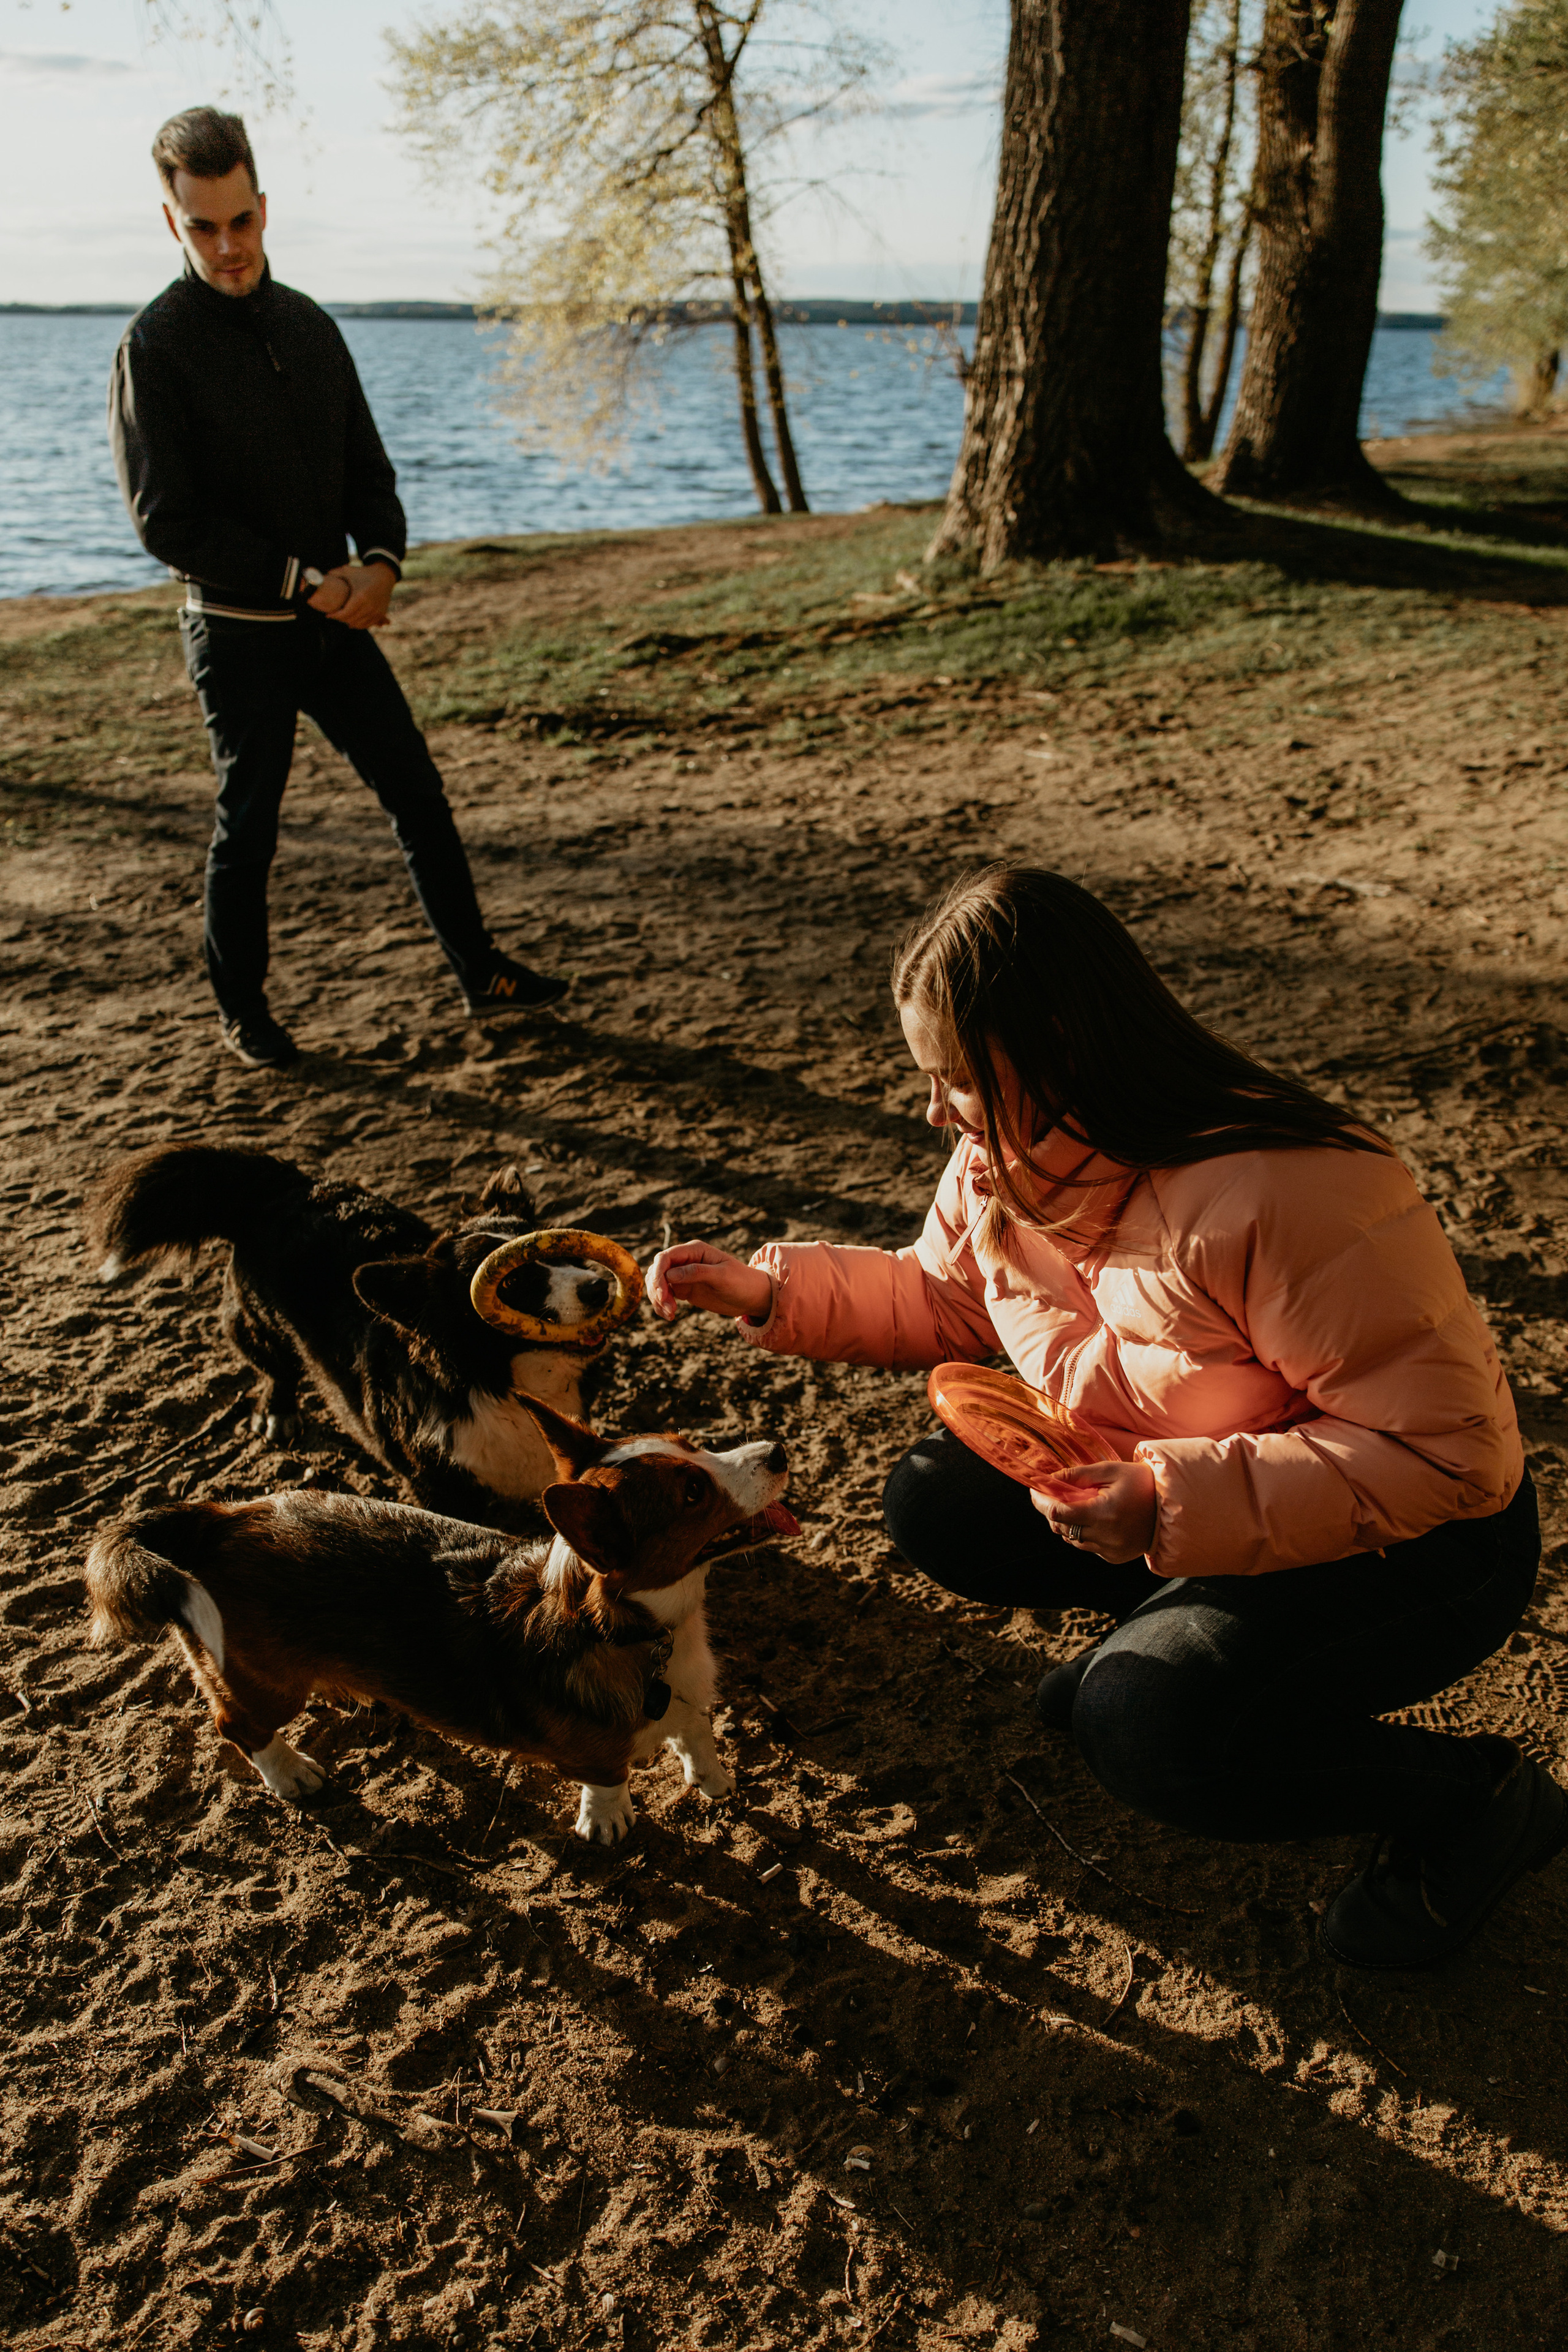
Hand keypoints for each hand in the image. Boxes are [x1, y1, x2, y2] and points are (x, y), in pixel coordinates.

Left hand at [313, 562, 395, 628]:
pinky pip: (367, 625)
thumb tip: (319, 577)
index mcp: (360, 597)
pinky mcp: (380, 614)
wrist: (384, 576)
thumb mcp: (348, 571)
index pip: (345, 614)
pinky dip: (358, 625)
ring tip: (342, 618)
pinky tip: (352, 621)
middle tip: (334, 616)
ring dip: (349, 623)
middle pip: (350, 620)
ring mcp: (376, 612)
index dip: (335, 616)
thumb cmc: (364, 573)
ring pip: (358, 625)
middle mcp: (369, 606)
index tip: (328, 615)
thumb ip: (334, 574)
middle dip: (340, 619)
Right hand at [648, 1241, 771, 1322]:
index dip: (658, 1274)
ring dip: (657, 1299)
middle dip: (657, 1289)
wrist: (752, 1296)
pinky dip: (661, 1305)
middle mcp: (685, 1260)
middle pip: (657, 1270)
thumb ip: (697, 1272)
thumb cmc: (742, 1282)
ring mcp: (683, 1275)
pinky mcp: (683, 1289)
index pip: (665, 1257)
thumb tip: (670, 1275)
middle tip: (669, 1309)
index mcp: (694, 1250)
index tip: (662, 1295)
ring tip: (670, 1315)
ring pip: (657, 1283)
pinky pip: (664, 1294)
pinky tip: (669, 1315)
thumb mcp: (722, 1276)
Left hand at [1031, 1459, 1156, 1564]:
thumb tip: (1049, 1479)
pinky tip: (1094, 1520)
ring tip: (1076, 1507)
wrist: (1171, 1506)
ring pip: (1073, 1540)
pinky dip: (1084, 1534)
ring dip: (1068, 1525)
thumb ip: (1078, 1475)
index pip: (1060, 1513)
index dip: (1042, 1503)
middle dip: (1053, 1513)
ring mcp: (1111, 1550)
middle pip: (1062, 1529)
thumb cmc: (1141, 1482)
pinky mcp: (1115, 1557)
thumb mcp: (1110, 1471)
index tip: (1034, 1492)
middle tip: (1052, 1497)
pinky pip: (1088, 1547)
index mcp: (1104, 1513)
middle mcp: (1107, 1536)